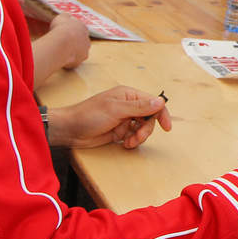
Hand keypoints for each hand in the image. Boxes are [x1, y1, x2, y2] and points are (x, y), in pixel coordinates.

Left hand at [47, 86, 171, 148]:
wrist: (70, 130)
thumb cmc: (89, 115)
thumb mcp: (115, 110)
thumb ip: (139, 107)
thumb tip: (160, 101)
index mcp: (129, 95)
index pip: (153, 102)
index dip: (161, 114)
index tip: (167, 127)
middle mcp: (128, 105)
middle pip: (149, 118)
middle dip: (145, 130)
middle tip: (137, 138)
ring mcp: (124, 118)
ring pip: (142, 128)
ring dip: (138, 137)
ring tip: (128, 143)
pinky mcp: (119, 130)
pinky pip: (134, 136)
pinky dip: (132, 141)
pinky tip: (123, 143)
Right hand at [48, 13, 90, 68]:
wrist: (62, 43)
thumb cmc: (62, 28)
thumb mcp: (62, 17)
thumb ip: (65, 17)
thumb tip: (67, 17)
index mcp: (84, 28)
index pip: (80, 30)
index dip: (72, 31)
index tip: (65, 33)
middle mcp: (87, 40)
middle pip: (81, 42)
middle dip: (74, 42)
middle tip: (63, 43)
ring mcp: (84, 52)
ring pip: (78, 52)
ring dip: (72, 52)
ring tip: (61, 51)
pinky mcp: (79, 61)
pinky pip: (73, 61)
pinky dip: (67, 60)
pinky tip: (60, 58)